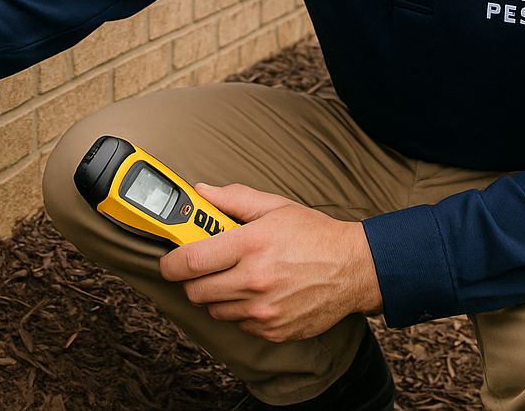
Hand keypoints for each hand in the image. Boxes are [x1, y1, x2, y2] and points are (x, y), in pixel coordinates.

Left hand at [158, 183, 382, 342]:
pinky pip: (239, 324)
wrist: (355, 269)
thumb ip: (234, 199)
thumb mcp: (275, 207)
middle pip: (196, 291)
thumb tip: (201, 193)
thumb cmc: (315, 235)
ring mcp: (264, 309)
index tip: (169, 260)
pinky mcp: (273, 330)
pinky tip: (258, 294)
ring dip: (217, 295)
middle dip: (193, 279)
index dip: (171, 262)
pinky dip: (240, 311)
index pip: (192, 260)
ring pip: (215, 310)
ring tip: (237, 277)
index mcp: (251, 245)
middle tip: (205, 267)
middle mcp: (255, 280)